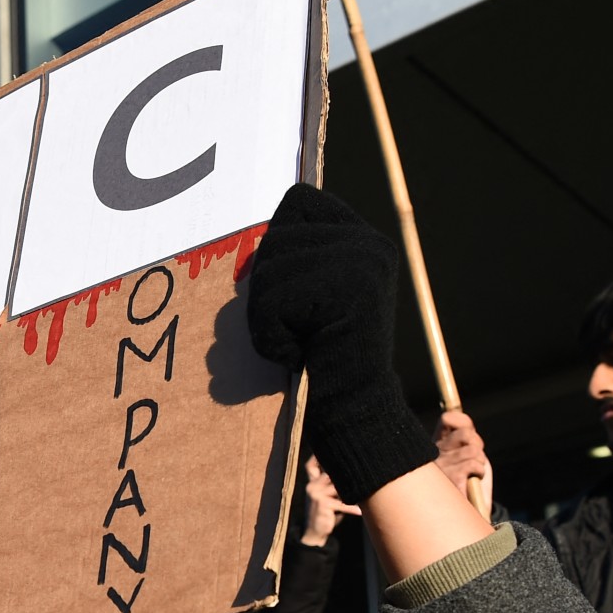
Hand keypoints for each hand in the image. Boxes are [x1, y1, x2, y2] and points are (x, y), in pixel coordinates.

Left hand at [248, 184, 433, 503]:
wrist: (352, 411)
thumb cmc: (316, 360)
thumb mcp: (305, 298)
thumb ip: (292, 260)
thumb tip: (244, 232)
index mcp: (361, 238)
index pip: (297, 201)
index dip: (276, 242)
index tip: (288, 289)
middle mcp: (368, 243)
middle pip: (274, 238)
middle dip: (266, 291)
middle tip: (296, 329)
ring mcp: (364, 262)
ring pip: (269, 271)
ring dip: (266, 319)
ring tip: (298, 343)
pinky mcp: (351, 289)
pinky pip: (273, 301)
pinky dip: (271, 337)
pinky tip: (299, 354)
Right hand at [301, 456, 359, 547]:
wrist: (315, 531)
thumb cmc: (326, 513)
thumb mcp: (329, 497)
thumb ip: (335, 486)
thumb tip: (352, 474)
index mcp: (312, 483)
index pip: (311, 466)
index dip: (317, 457)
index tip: (329, 448)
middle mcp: (312, 486)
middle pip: (329, 473)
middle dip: (343, 472)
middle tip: (358, 468)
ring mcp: (316, 495)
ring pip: (338, 487)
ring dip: (351, 491)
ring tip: (364, 490)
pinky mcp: (322, 505)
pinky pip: (341, 504)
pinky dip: (351, 508)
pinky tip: (359, 512)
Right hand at [434, 411, 493, 513]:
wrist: (465, 511)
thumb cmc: (467, 481)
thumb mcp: (466, 453)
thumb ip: (464, 437)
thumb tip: (461, 422)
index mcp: (436, 443)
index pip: (448, 419)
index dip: (463, 422)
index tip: (467, 436)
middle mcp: (434, 453)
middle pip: (466, 433)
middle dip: (477, 445)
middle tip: (474, 458)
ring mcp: (441, 466)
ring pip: (473, 450)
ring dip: (479, 462)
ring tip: (472, 473)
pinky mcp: (451, 479)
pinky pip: (474, 464)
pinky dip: (479, 472)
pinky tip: (471, 480)